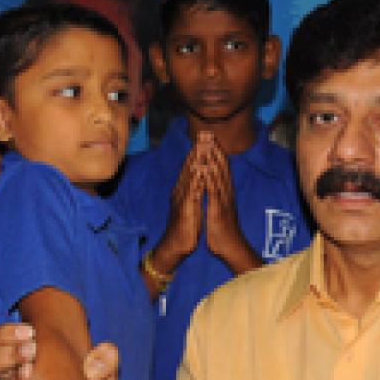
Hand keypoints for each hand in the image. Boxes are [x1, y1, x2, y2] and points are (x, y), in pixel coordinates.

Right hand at [153, 134, 208, 271]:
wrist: (175, 245)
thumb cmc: (185, 227)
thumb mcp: (190, 205)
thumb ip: (192, 191)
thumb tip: (197, 180)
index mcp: (183, 190)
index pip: (190, 167)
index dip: (197, 151)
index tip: (204, 137)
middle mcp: (181, 191)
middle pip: (189, 167)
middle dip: (197, 150)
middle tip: (203, 133)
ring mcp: (182, 199)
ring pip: (190, 176)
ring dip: (196, 160)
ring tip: (203, 145)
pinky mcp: (185, 209)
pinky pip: (192, 191)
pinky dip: (197, 179)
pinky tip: (201, 170)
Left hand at [198, 141, 256, 271]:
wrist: (230, 247)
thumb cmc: (223, 229)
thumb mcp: (220, 207)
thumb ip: (218, 195)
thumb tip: (215, 184)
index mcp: (224, 191)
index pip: (222, 167)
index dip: (216, 151)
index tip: (210, 137)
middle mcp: (226, 192)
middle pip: (221, 166)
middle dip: (215, 149)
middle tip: (208, 132)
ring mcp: (223, 200)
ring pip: (219, 176)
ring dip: (213, 160)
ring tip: (208, 144)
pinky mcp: (218, 210)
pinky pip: (214, 192)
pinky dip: (210, 179)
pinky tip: (206, 169)